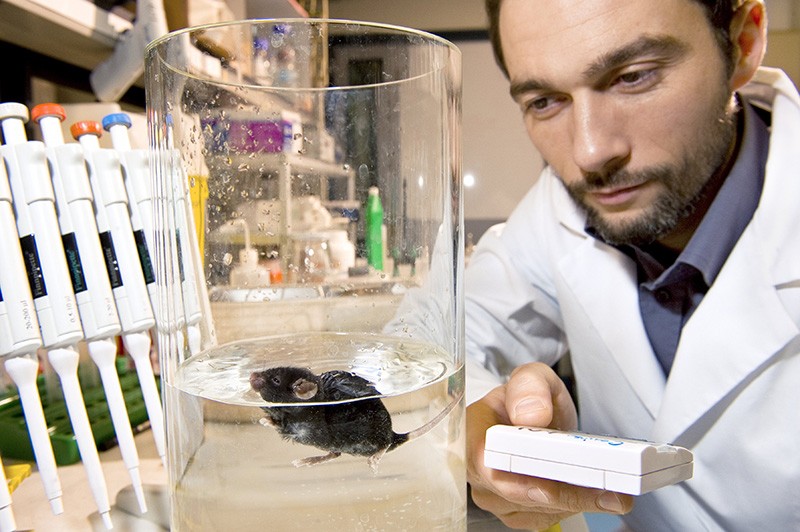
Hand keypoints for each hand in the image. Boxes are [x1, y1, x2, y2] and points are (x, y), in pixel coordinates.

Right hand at [466, 362, 633, 529]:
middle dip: (562, 493)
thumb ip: (529, 385)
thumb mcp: (532, 377)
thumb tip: (532, 415)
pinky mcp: (514, 511)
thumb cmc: (527, 398)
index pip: (484, 461)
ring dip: (573, 502)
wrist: (533, 418)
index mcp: (471, 430)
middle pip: (515, 492)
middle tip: (608, 490)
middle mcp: (476, 468)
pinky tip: (595, 496)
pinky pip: (542, 518)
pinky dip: (572, 509)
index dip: (516, 476)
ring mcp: (492, 494)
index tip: (551, 483)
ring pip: (533, 509)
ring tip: (611, 492)